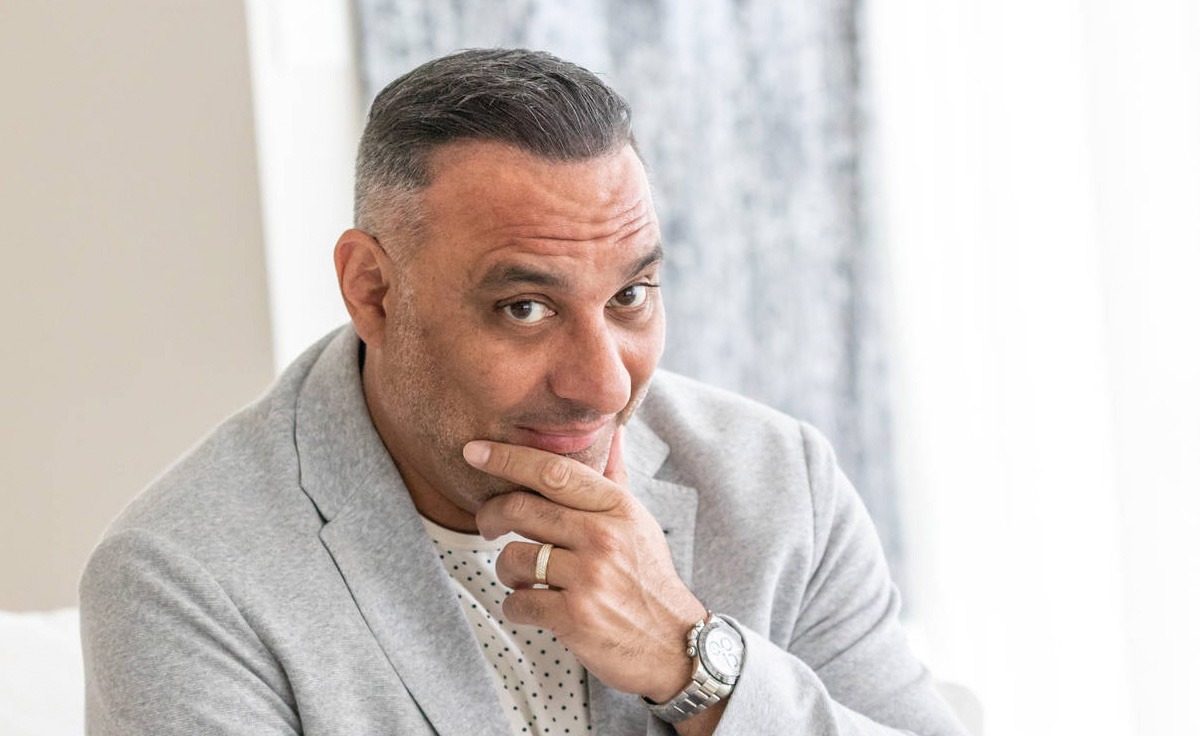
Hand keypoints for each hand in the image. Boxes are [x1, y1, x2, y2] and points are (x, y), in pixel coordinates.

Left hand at [465, 428, 705, 701]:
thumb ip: (615, 478)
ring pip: (513, 557)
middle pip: (521, 509)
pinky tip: (531, 605)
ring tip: (522, 576)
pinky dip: (515, 605)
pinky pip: (517, 602)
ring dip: (506, 569)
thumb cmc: (648, 578)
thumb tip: (612, 431)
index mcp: (617, 508)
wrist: (674, 643)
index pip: (553, 471)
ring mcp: (589, 577)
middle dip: (490, 515)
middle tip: (487, 524)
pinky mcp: (575, 617)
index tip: (475, 451)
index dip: (507, 458)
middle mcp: (603, 537)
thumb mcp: (639, 522)